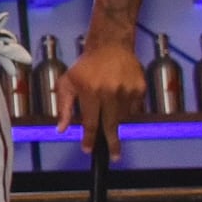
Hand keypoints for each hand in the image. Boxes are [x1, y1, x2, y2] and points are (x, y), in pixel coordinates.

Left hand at [61, 34, 143, 158]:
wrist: (110, 45)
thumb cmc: (86, 65)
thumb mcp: (68, 82)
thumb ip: (63, 106)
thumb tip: (61, 129)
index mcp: (90, 91)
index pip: (91, 122)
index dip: (90, 139)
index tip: (88, 149)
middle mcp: (110, 92)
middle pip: (111, 125)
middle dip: (112, 143)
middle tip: (114, 155)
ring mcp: (127, 90)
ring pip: (123, 118)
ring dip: (116, 120)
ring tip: (110, 109)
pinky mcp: (140, 88)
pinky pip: (134, 109)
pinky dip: (127, 110)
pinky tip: (119, 99)